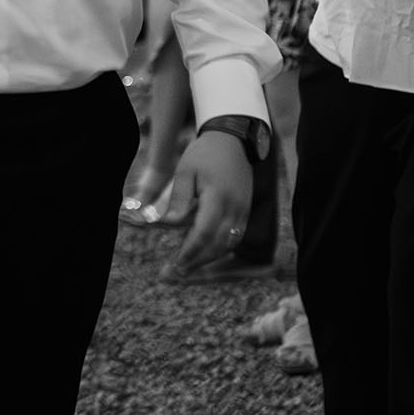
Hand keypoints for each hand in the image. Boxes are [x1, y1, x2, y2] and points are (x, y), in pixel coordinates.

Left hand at [165, 130, 252, 272]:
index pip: (204, 232)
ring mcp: (243, 211)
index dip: (190, 251)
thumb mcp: (185, 172)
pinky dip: (220, 249)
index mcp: (218, 197)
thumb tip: (168, 225)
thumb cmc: (204, 154)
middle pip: (218, 244)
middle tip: (177, 273)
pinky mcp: (245, 212)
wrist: (233, 141)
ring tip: (188, 268)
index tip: (175, 264)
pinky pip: (235, 237)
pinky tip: (205, 255)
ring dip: (209, 259)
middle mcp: (235, 208)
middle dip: (198, 262)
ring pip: (228, 244)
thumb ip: (178, 200)